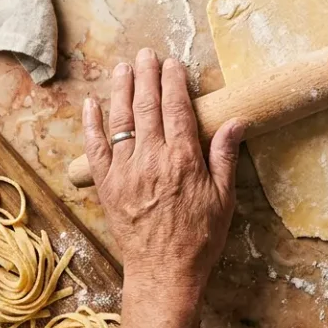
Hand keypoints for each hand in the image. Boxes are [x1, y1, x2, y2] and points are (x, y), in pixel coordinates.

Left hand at [82, 49, 244, 297]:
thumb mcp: (224, 198)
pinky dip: (92, 124)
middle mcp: (150, 160)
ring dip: (121, 91)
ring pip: (120, 121)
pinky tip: (93, 104)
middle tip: (146, 54)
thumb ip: (224, 156)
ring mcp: (125, 172)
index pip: (176, 110)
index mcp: (182, 160)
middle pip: (147, 108)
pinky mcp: (107, 185)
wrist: (164, 272)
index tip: (173, 64)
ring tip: (122, 67)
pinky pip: (96, 148)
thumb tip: (235, 122)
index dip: (174, 83)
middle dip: (147, 77)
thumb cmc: (200, 237)